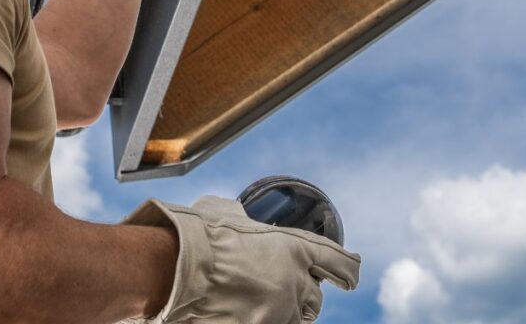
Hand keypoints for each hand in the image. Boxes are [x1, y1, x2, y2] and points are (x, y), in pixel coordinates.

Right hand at [119, 195, 360, 322]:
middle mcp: (294, 284)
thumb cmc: (199, 235)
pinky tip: (247, 313)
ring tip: (262, 304)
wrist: (175, 269)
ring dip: (285, 313)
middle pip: (315, 299)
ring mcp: (278, 314)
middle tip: (284, 288)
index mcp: (295, 248)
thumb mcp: (227, 213)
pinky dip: (264, 321)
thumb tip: (238, 216)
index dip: (347, 270)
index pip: (340, 263)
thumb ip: (244, 219)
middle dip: (303, 294)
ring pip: (296, 320)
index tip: (350, 276)